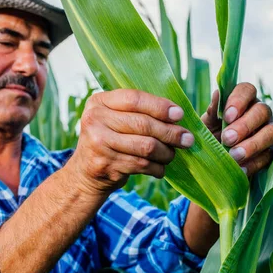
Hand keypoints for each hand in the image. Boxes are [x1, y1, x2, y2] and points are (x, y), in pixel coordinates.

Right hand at [68, 89, 193, 193]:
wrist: (84, 173)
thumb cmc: (109, 140)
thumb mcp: (113, 119)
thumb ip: (136, 112)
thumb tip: (176, 115)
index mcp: (99, 102)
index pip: (134, 99)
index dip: (160, 106)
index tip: (180, 114)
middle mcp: (95, 120)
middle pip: (143, 124)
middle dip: (170, 132)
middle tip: (188, 139)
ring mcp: (98, 143)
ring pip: (145, 146)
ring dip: (165, 153)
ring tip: (172, 155)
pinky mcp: (105, 164)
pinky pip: (141, 164)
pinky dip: (156, 168)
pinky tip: (160, 168)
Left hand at [201, 83, 272, 176]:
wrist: (211, 161)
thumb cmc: (210, 136)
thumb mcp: (206, 125)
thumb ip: (212, 111)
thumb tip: (217, 94)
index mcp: (243, 101)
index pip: (247, 90)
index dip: (239, 100)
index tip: (226, 116)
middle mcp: (259, 113)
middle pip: (262, 111)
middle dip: (244, 125)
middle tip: (227, 139)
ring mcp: (268, 132)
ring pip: (271, 132)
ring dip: (252, 144)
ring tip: (234, 155)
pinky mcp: (270, 152)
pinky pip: (268, 156)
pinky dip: (253, 163)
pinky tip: (240, 169)